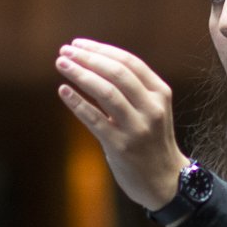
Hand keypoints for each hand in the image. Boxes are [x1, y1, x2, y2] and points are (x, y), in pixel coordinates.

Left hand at [55, 38, 187, 210]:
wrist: (165, 182)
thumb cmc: (152, 141)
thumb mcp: (152, 110)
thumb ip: (133, 89)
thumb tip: (94, 63)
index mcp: (160, 93)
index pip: (129, 62)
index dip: (101, 50)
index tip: (78, 44)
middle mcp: (152, 108)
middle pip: (117, 73)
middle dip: (88, 58)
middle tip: (64, 51)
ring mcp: (137, 128)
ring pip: (106, 92)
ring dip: (80, 74)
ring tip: (61, 64)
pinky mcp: (121, 147)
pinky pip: (95, 120)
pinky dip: (77, 103)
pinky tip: (63, 90)